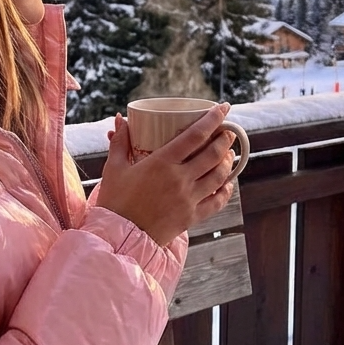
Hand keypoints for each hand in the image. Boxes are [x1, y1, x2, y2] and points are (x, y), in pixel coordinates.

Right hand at [95, 104, 237, 246]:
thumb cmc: (115, 201)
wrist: (119, 236)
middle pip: (213, 154)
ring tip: (228, 154)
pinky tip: (226, 184)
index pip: (195, 135)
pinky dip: (225, 190)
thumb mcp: (114, 168)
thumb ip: (120, 142)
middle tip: (229, 132)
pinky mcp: (191, 217)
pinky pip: (217, 201)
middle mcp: (180, 179)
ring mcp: (188, 199)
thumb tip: (120, 119)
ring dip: (227, 162)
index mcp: (161, 163)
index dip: (213, 119)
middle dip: (225, 139)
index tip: (224, 108)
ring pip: (219, 176)